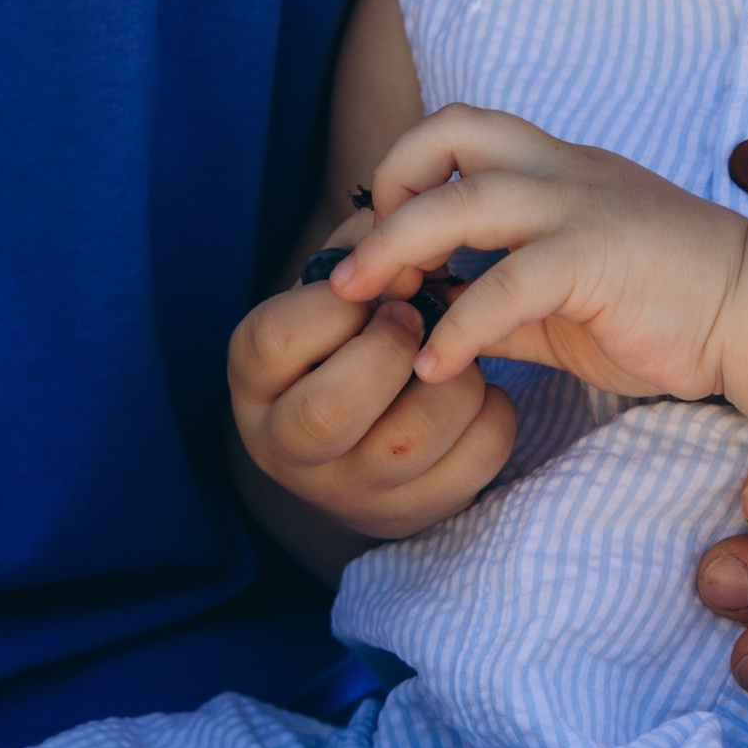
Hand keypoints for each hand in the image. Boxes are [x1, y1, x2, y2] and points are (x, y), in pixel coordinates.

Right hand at [229, 237, 512, 536]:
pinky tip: (474, 394)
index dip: (339, 302)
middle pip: (331, 410)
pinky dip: (493, 412)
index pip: (276, 339)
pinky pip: (474, 458)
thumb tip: (413, 234)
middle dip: (390, 350)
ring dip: (453, 379)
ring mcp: (348, 492)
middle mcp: (285, 448)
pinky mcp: (412, 513)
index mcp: (254, 381)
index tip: (377, 286)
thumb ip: (366, 247)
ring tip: (452, 356)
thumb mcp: (335, 286)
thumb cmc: (346, 335)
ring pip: (411, 441)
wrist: (356, 434)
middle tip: (416, 319)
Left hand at [332, 106, 747, 400]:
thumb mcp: (566, 297)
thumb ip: (503, 297)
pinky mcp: (599, 259)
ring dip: (398, 248)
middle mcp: (563, 171)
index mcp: (557, 168)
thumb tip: (435, 318)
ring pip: (466, 198)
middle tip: (352, 267)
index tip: (381, 241)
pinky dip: (460, 324)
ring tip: (365, 304)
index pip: (460, 130)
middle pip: (448, 136)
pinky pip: (509, 284)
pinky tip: (436, 366)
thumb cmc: (669, 303)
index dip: (404, 172)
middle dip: (384, 193)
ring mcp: (582, 208)